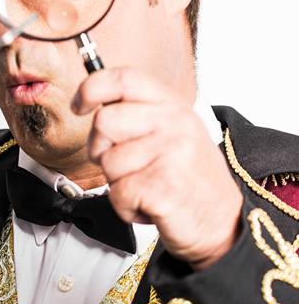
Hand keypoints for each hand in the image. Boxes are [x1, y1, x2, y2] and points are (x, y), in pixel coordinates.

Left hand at [71, 68, 243, 269]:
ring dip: (118, 183)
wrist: (224, 224)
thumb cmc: (191, 180)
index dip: (91, 88)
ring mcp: (171, 153)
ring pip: (107, 161)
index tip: (79, 106)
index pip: (124, 79)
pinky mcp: (163, 186)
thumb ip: (140, 113)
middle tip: (127, 167)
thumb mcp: (174, 133)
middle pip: (103, 121)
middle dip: (101, 148)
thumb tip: (93, 100)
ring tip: (148, 187)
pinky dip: (126, 207)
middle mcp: (175, 123)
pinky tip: (151, 205)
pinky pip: (117, 193)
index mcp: (174, 106)